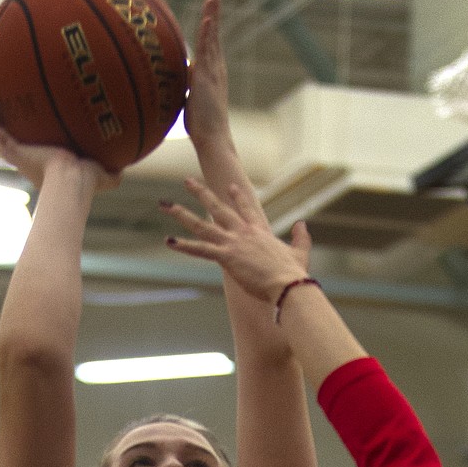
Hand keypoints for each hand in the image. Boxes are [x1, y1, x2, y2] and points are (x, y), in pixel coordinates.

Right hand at [0, 116, 120, 194]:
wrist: (69, 182)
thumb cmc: (87, 182)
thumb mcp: (105, 176)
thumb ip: (115, 173)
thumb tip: (125, 171)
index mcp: (54, 164)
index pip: (47, 151)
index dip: (45, 142)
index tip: (46, 131)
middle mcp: (37, 161)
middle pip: (24, 144)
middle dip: (19, 132)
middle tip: (15, 115)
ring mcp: (25, 157)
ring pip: (9, 140)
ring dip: (1, 125)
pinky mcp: (16, 153)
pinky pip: (1, 136)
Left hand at [163, 178, 310, 302]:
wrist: (287, 284)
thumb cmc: (293, 274)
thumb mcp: (300, 252)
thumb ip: (300, 237)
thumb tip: (302, 224)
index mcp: (259, 231)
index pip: (245, 208)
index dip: (236, 196)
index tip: (229, 186)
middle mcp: (243, 232)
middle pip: (217, 207)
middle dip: (200, 193)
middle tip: (187, 181)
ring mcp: (233, 242)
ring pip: (202, 224)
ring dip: (182, 214)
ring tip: (165, 205)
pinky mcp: (226, 257)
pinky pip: (200, 249)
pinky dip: (184, 246)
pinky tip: (169, 241)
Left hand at [184, 0, 229, 151]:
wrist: (212, 138)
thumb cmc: (200, 126)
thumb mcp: (190, 100)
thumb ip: (185, 85)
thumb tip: (175, 78)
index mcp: (212, 72)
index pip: (210, 43)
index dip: (209, 25)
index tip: (209, 10)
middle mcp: (215, 68)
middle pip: (214, 34)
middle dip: (214, 12)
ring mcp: (213, 71)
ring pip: (212, 37)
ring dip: (213, 15)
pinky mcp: (207, 77)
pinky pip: (207, 50)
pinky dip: (207, 33)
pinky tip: (207, 19)